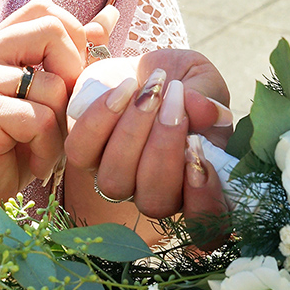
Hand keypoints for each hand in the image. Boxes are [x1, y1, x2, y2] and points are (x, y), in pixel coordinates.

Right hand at [0, 0, 117, 205]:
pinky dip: (47, 148)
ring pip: (54, 85)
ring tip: (42, 146)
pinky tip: (33, 161)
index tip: (70, 80)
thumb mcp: (46, 99)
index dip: (73, 39)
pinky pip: (41, 119)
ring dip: (61, 127)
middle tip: (59, 115)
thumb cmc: (7, 148)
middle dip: (73, 77)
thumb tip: (110, 16)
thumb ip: (71, 56)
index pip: (46, 9)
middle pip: (53, 32)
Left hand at [64, 49, 232, 248]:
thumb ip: (207, 99)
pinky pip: (82, 151)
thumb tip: (206, 113)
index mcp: (196, 186)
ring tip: (150, 90)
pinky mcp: (84, 155)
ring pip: (115, 181)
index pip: (205, 224)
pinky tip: (125, 88)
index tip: (202, 154)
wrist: (149, 65)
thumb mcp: (205, 83)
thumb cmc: (186, 82)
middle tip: (174, 100)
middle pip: (155, 202)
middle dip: (164, 149)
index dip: (204, 201)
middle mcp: (155, 193)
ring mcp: (117, 179)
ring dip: (132, 132)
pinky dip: (102, 118)